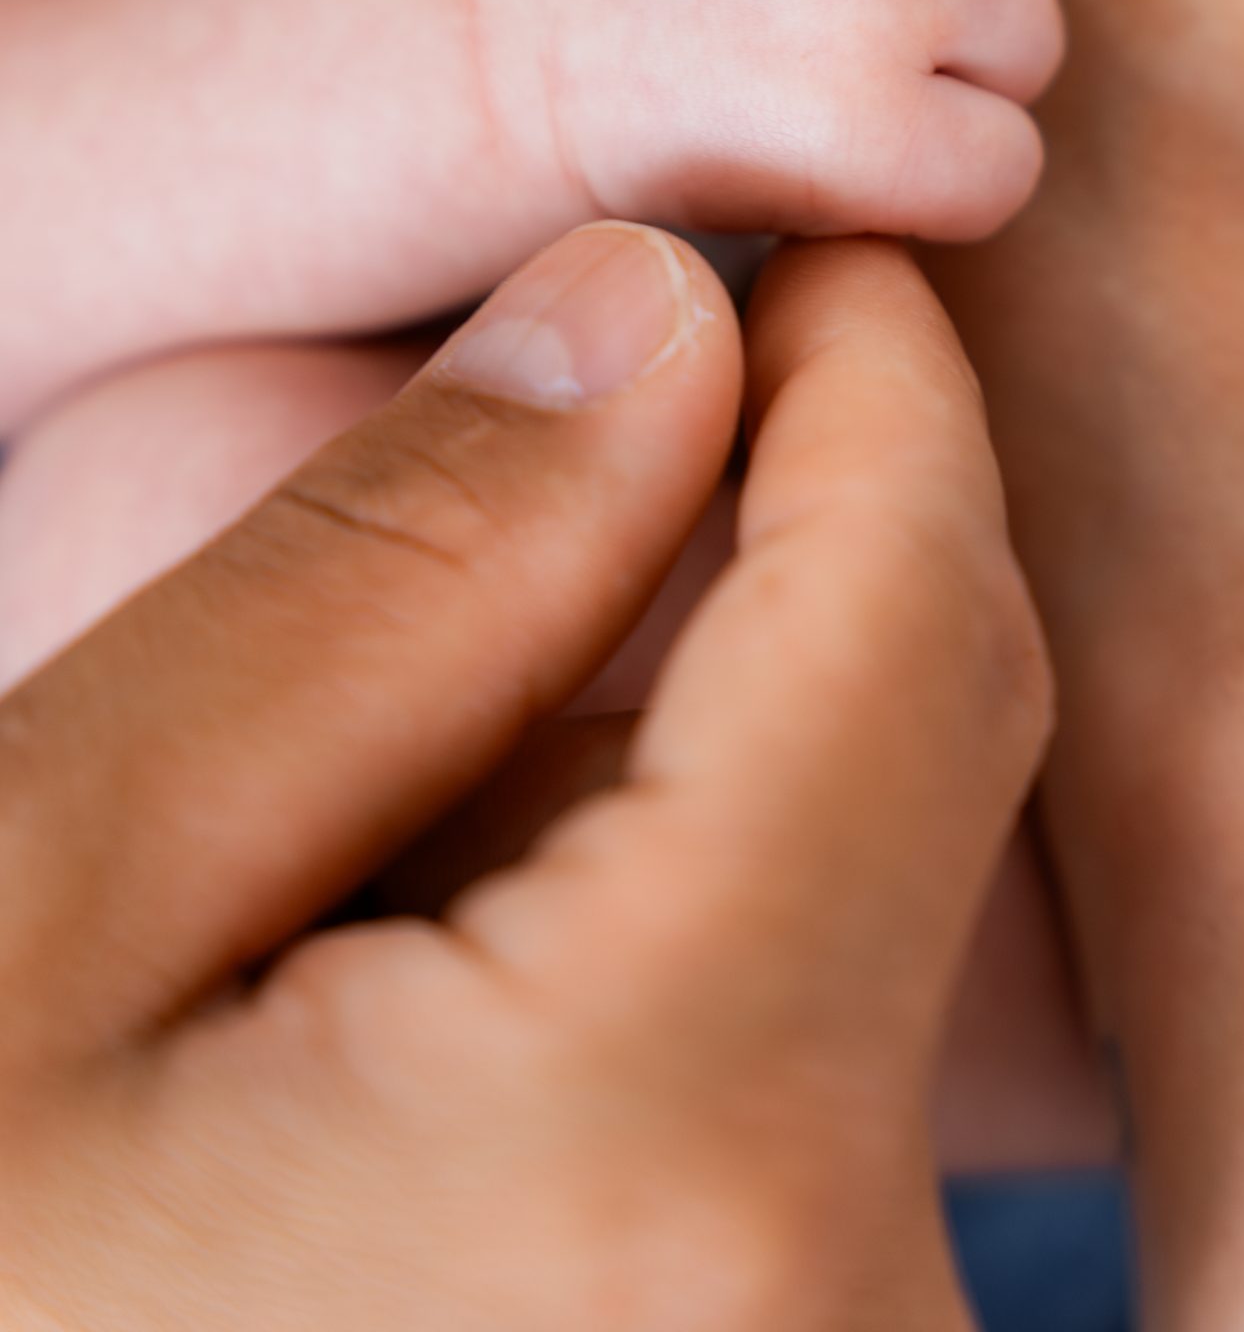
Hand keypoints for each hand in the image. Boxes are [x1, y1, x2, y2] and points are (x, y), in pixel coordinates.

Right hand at [0, 225, 1048, 1326]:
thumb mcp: (32, 900)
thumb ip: (374, 586)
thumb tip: (649, 317)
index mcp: (678, 1143)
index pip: (917, 617)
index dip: (884, 383)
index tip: (815, 256)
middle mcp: (835, 1329)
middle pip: (917, 770)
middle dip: (776, 553)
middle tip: (570, 435)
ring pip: (853, 934)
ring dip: (685, 765)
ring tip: (381, 800)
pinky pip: (792, 1111)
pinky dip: (662, 955)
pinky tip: (408, 980)